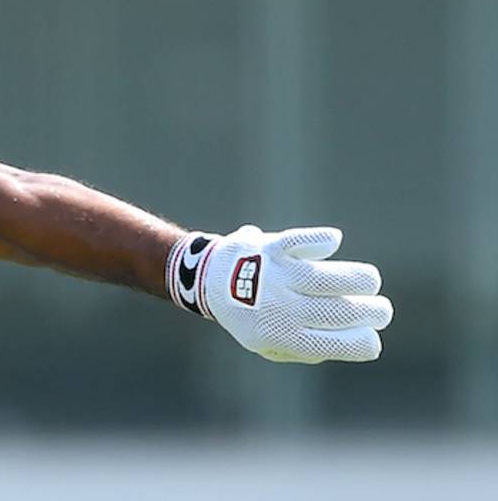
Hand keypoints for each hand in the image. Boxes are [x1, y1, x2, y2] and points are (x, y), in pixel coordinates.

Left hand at [166, 225, 392, 362]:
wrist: (208, 281)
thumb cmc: (251, 316)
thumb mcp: (271, 346)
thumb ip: (309, 349)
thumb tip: (356, 340)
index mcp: (281, 337)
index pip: (338, 344)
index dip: (364, 342)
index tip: (371, 336)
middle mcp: (280, 308)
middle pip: (340, 311)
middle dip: (372, 311)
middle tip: (380, 310)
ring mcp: (275, 276)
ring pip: (327, 278)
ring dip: (361, 280)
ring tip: (370, 282)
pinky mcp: (271, 248)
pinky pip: (300, 241)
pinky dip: (321, 239)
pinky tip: (334, 242)